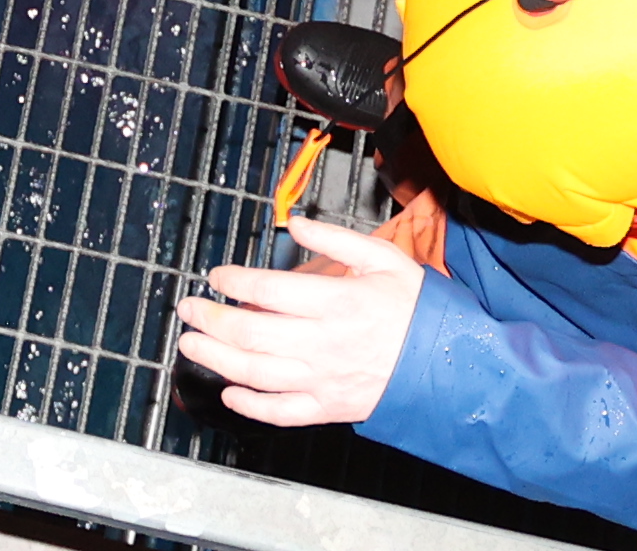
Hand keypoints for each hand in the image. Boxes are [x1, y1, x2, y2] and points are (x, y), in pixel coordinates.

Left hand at [175, 217, 425, 427]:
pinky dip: (251, 406)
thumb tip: (295, 224)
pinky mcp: (329, 408)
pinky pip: (281, 412)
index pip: (268, 289)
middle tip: (187, 309)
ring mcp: (324, 380)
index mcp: (338, 302)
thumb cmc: (416, 309)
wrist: (450, 364)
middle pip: (252, 333)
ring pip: (256, 373)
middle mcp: (324, 343)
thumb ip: (336, 238)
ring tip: (190, 345)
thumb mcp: (384, 259)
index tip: (217, 276)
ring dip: (216, 359)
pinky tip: (231, 393)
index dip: (234, 281)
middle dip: (210, 320)